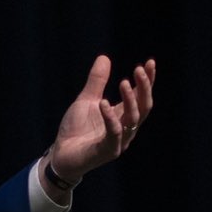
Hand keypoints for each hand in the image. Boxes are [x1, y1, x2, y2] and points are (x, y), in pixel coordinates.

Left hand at [45, 55, 156, 186]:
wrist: (61, 154)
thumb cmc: (76, 129)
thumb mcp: (86, 100)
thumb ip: (96, 82)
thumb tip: (104, 57)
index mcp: (123, 116)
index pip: (141, 97)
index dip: (147, 81)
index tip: (150, 62)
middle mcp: (126, 128)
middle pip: (143, 107)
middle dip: (144, 88)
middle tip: (139, 69)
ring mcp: (119, 141)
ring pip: (133, 119)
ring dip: (130, 100)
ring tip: (124, 82)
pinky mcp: (107, 151)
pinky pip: (113, 133)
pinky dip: (110, 117)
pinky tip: (103, 103)